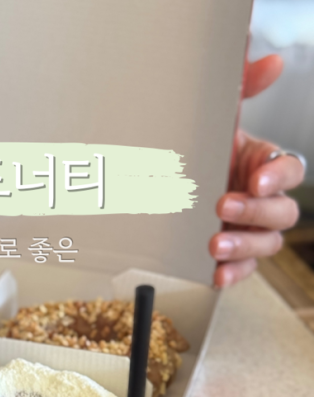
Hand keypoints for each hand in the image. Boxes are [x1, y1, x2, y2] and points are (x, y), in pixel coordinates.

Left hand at [210, 55, 304, 286]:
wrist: (165, 185)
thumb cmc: (199, 155)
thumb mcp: (215, 122)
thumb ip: (241, 88)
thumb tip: (271, 60)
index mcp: (265, 166)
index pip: (291, 170)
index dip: (279, 176)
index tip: (257, 179)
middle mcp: (263, 200)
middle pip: (282, 213)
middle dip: (255, 211)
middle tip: (223, 205)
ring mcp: (250, 230)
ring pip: (266, 244)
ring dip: (243, 245)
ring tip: (214, 243)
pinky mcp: (232, 256)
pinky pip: (242, 270)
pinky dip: (232, 273)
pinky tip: (216, 274)